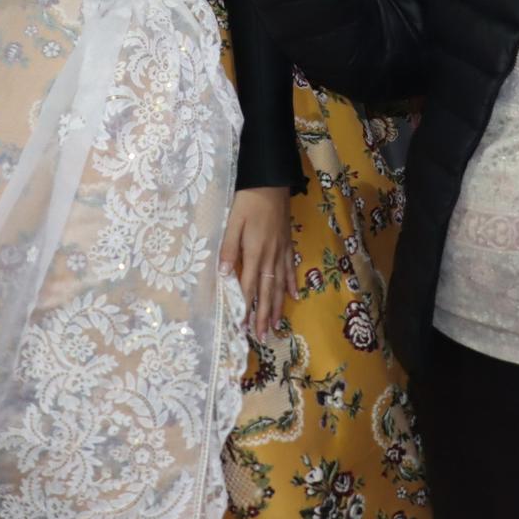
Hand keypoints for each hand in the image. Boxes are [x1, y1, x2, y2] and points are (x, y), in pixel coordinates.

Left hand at [220, 186, 292, 339]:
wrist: (271, 182)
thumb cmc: (248, 201)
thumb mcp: (232, 222)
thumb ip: (228, 249)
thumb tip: (224, 276)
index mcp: (254, 252)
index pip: (250, 286)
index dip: (246, 308)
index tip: (243, 327)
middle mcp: (270, 256)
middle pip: (267, 292)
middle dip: (264, 316)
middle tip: (263, 337)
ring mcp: (281, 251)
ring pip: (280, 285)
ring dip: (278, 306)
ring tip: (277, 325)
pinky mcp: (287, 244)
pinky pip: (290, 268)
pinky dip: (292, 284)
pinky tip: (293, 296)